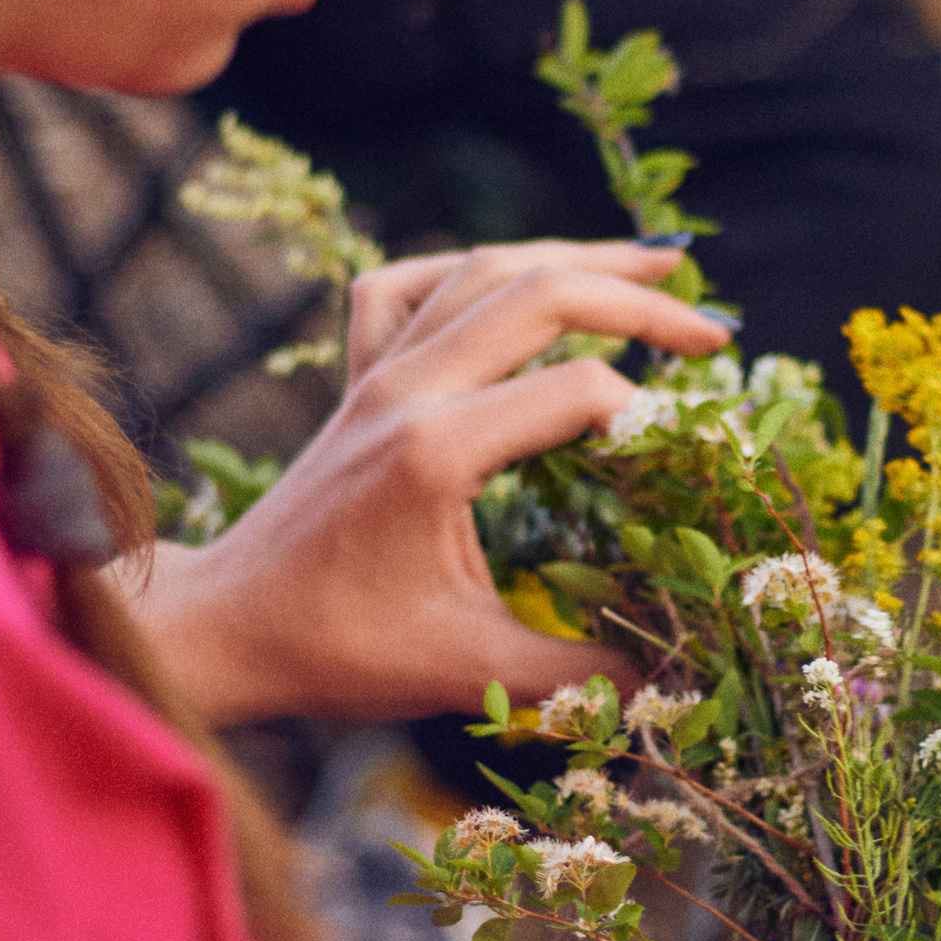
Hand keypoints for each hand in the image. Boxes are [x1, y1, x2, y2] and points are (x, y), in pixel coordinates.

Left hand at [136, 239, 728, 725]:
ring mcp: (374, 374)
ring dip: (575, 258)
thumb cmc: (337, 651)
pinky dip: (469, 270)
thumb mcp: (467, 670)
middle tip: (715, 335)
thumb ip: (578, 674)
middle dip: (640, 298)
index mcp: (436, 451)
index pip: (580, 394)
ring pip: (482, 270)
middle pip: (539, 294)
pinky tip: (517, 279)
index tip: (691, 463)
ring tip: (661, 261)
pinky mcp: (355, 379)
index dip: (651, 422)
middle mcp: (405, 390)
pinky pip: (406, 286)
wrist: (225, 628)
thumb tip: (679, 682)